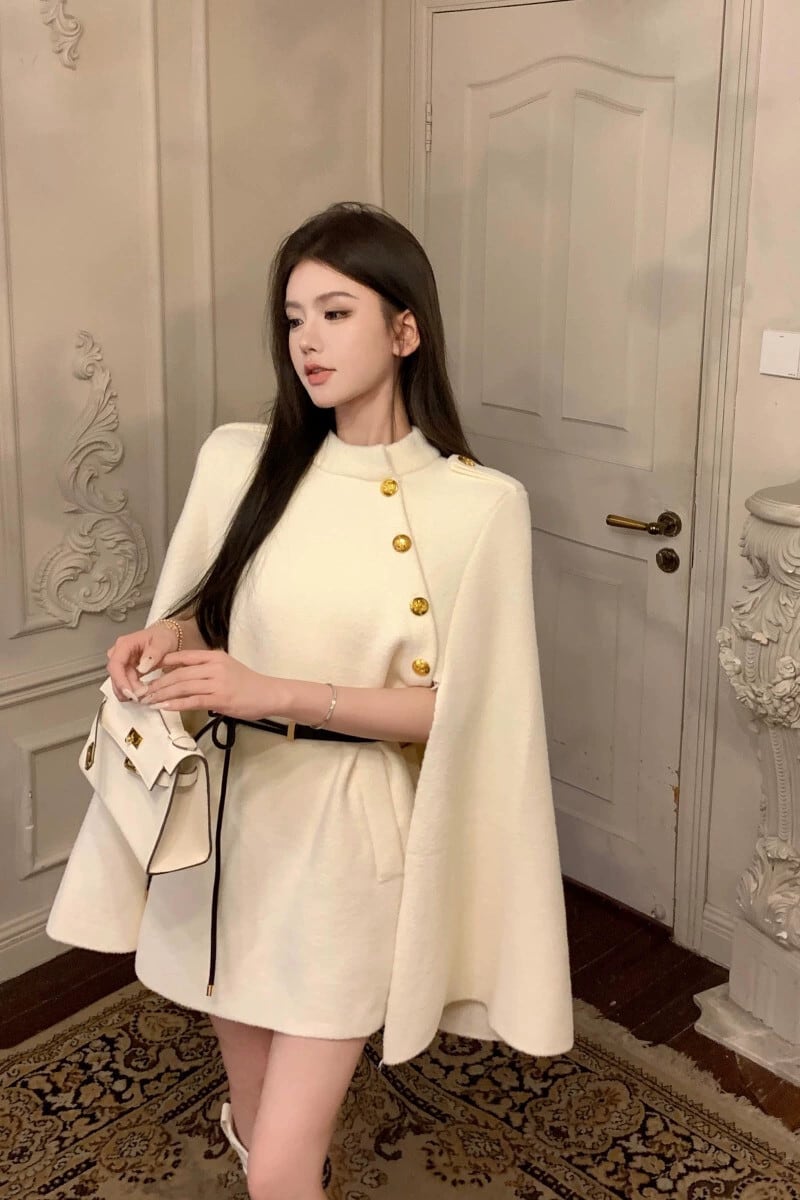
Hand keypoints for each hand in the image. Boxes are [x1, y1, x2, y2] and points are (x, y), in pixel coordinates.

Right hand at [106, 622, 179, 701]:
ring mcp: (122, 662)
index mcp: (125, 644)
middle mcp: (119, 653)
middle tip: (140, 698)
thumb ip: (154, 653)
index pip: (116, 664)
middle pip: (116, 675)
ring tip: (142, 699)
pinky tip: (140, 696)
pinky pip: (125, 683)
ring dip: (128, 692)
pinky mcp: (126, 670)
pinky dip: (131, 691)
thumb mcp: (163, 642)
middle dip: (126, 689)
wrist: (165, 637)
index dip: (120, 680)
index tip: (129, 692)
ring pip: (118, 681)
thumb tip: (142, 667)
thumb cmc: (163, 637)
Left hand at [139, 649, 285, 721]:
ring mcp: (217, 683)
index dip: (163, 664)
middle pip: (178, 674)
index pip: (183, 657)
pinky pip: (192, 701)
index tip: (148, 672)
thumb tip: (181, 676)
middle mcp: (213, 667)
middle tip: (143, 691)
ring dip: (162, 695)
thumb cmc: (248, 683)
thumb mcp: (226, 667)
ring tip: (148, 701)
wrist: (269, 694)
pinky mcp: (220, 699)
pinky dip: (175, 704)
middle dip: (157, 683)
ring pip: (182, 687)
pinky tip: (164, 707)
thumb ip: (205, 669)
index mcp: (214, 656)